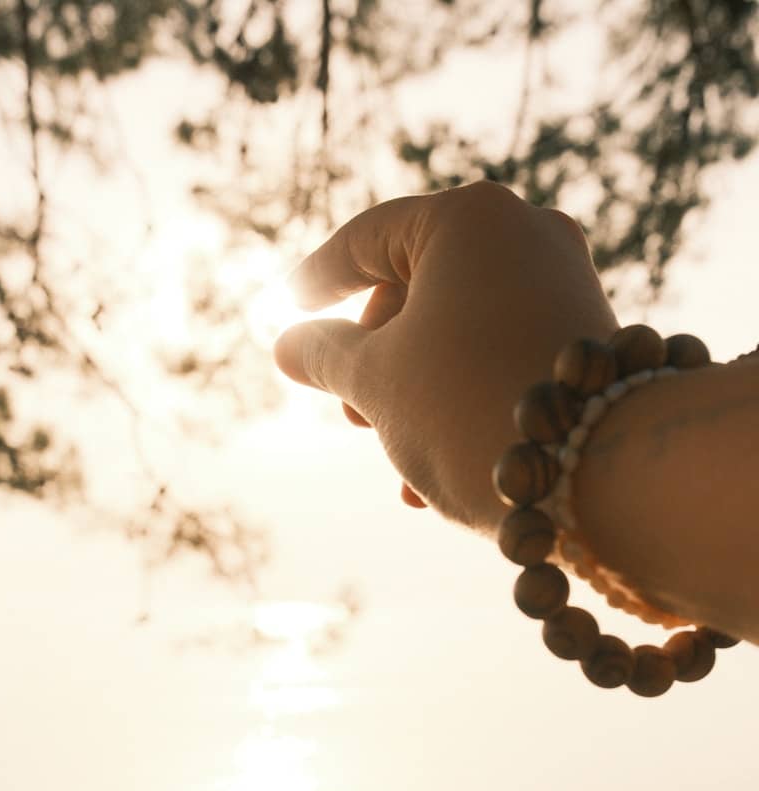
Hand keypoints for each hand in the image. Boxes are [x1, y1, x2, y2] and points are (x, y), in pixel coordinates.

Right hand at [274, 181, 618, 534]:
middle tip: (351, 415)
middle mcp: (528, 233)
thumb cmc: (468, 410)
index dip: (316, 280)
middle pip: (417, 288)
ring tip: (395, 464)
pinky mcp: (589, 334)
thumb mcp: (375, 382)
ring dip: (414, 394)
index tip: (286, 308)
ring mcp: (566, 282)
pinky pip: (502, 354)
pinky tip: (438, 471)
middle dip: (375, 359)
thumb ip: (322, 354)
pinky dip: (463, 396)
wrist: (599, 476)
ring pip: (459, 331)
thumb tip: (286, 343)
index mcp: (469, 219)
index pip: (367, 239)